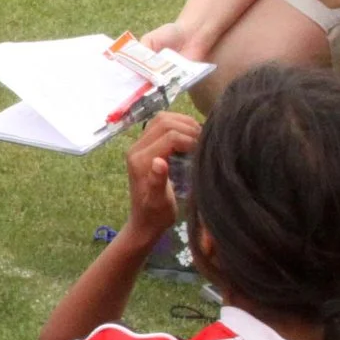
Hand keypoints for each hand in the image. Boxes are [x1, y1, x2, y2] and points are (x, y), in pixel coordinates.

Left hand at [123, 110, 200, 240]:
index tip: (203, 152)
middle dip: (188, 128)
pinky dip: (179, 125)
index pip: (169, 135)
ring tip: (199, 138)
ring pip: (162, 118)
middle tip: (203, 142)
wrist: (145, 221)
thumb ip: (157, 182)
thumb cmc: (156, 215)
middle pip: (164, 121)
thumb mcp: (158, 202)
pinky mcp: (146, 145)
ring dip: (183, 123)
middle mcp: (136, 148)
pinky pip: (162, 124)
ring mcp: (140, 145)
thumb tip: (159, 161)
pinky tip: (191, 137)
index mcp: (140, 160)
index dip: (190, 139)